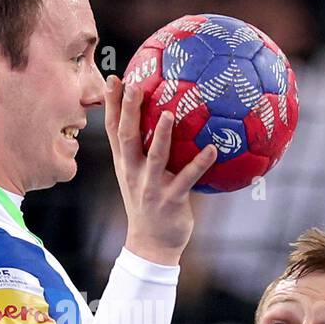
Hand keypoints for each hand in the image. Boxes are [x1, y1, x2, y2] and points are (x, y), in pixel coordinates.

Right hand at [104, 74, 217, 265]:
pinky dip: (200, 163)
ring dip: (162, 135)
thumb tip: (161, 118)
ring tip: (170, 113)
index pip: (113, 130)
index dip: (111, 104)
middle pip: (127, 137)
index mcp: (124, 164)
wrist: (150, 245)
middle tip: (134, 86)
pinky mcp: (170, 199)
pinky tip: (213, 149)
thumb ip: (144, 150)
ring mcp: (150, 186)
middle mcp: (132, 172)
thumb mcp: (137, 177)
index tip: (114, 78)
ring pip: (155, 156)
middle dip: (128, 111)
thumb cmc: (149, 205)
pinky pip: (187, 178)